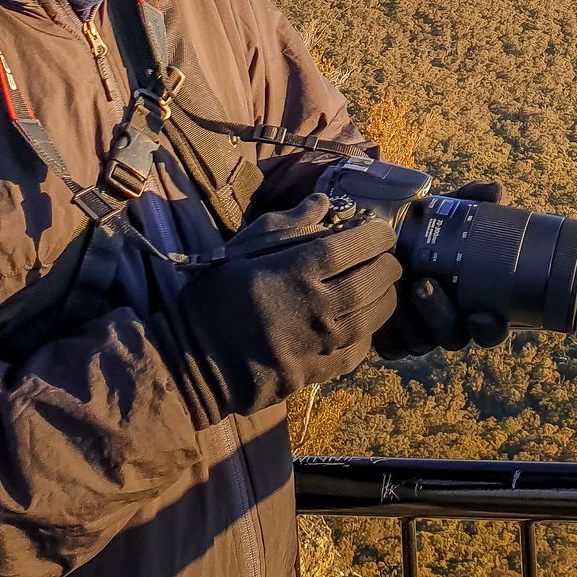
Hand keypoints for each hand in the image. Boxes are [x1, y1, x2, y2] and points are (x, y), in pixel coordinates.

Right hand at [150, 193, 401, 426]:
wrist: (189, 362)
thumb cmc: (214, 297)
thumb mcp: (243, 249)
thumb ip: (287, 224)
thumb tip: (323, 203)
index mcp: (298, 270)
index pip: (360, 245)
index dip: (378, 234)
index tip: (378, 230)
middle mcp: (317, 307)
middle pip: (377, 280)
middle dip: (387, 263)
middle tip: (380, 257)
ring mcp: (320, 344)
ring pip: (376, 316)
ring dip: (383, 297)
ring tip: (372, 287)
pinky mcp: (317, 373)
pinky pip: (360, 349)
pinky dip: (366, 332)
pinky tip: (354, 322)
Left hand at [372, 181, 511, 359]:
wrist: (381, 234)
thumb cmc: (423, 226)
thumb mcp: (447, 208)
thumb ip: (473, 198)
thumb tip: (496, 193)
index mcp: (473, 301)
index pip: (490, 329)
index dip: (490, 329)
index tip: (481, 314)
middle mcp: (450, 322)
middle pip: (453, 338)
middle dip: (440, 316)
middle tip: (425, 284)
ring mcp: (420, 334)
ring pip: (420, 343)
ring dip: (410, 318)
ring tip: (397, 284)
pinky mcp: (390, 340)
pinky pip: (390, 347)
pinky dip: (386, 329)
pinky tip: (376, 299)